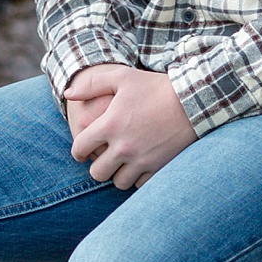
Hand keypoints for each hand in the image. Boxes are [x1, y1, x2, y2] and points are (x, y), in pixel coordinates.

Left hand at [65, 66, 197, 189]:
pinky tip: (139, 166)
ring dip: (117, 174)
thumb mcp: (121, 77)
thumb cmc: (155, 86)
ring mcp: (142, 160)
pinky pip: (140, 184)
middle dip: (97, 167)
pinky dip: (137, 178)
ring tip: (121, 164)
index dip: (78, 152)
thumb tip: (68, 93)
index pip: (80, 149)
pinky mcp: (159, 167)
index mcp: (109, 125)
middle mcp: (123, 147)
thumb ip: (91, 84)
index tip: (83, 151)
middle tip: (102, 159)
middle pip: (97, 173)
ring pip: (118, 182)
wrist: (193, 99)